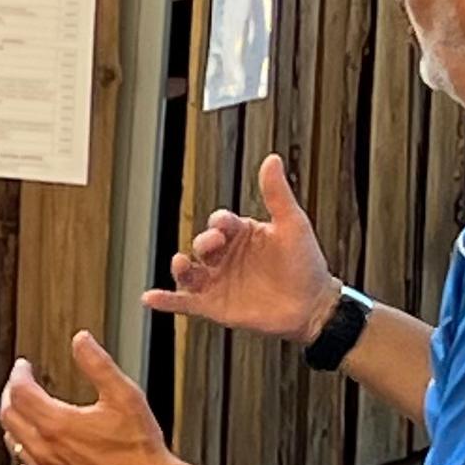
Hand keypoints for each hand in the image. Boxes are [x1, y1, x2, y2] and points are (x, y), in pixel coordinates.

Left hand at [0, 333, 180, 464]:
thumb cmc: (138, 446)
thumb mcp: (123, 395)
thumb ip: (98, 364)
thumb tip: (81, 341)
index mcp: (57, 424)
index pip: (20, 392)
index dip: (19, 374)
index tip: (23, 367)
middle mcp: (46, 450)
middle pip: (9, 417)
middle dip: (11, 396)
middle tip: (19, 386)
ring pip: (14, 445)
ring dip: (15, 425)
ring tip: (24, 414)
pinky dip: (24, 460)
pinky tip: (31, 455)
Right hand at [143, 153, 339, 342]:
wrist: (313, 305)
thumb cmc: (306, 262)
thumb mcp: (292, 224)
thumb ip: (277, 194)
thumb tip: (272, 159)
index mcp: (240, 234)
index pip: (220, 222)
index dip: (220, 222)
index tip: (224, 225)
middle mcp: (225, 256)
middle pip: (202, 245)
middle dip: (203, 242)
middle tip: (212, 244)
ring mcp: (217, 281)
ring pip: (188, 272)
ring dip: (180, 267)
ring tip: (180, 263)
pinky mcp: (214, 306)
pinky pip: (184, 302)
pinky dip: (166, 300)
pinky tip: (150, 298)